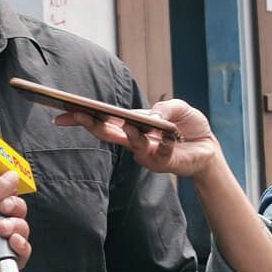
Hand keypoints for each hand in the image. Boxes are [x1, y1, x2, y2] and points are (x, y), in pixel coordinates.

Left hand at [0, 172, 30, 271]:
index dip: (7, 188)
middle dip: (15, 207)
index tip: (10, 186)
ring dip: (18, 226)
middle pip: (12, 210)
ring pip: (18, 230)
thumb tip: (8, 178)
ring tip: (3, 228)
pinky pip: (16, 255)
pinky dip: (22, 248)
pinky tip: (14, 241)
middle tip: (4, 208)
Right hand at [53, 99, 226, 179]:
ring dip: (131, 134)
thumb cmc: (187, 125)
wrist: (208, 147)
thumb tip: (153, 115)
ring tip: (130, 124)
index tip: (62, 113)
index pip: (102, 121)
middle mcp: (133, 140)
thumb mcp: (179, 108)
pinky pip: (160, 155)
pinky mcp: (164, 163)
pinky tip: (168, 137)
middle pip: (106, 133)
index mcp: (130, 124)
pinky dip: (164, 145)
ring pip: (132, 144)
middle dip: (90, 124)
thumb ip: (165, 108)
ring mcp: (146, 154)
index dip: (81, 117)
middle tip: (77, 114)